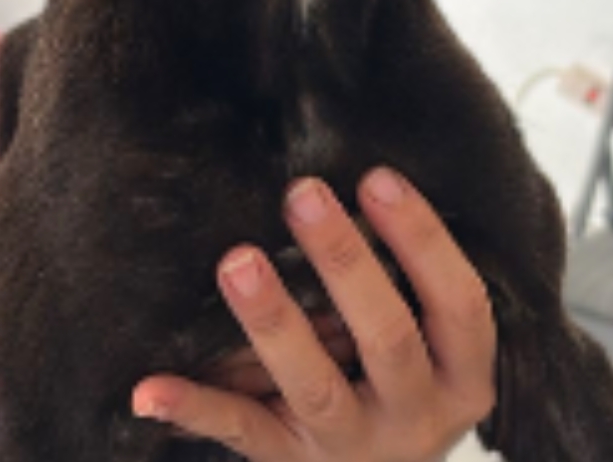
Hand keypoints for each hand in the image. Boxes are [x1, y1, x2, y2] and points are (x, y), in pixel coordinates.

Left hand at [131, 168, 495, 461]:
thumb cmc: (398, 376)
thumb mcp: (428, 339)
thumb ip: (403, 277)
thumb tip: (352, 181)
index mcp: (462, 376)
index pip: (459, 302)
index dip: (423, 240)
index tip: (376, 177)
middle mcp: (416, 417)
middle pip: (388, 339)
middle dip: (345, 263)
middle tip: (302, 194)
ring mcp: (353, 447)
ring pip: (315, 385)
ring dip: (274, 321)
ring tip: (237, 262)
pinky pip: (242, 433)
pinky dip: (194, 408)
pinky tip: (149, 387)